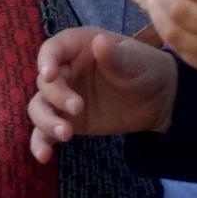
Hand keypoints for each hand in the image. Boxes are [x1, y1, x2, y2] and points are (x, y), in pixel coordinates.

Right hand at [27, 27, 177, 163]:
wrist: (157, 100)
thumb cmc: (145, 68)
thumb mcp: (135, 61)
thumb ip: (116, 55)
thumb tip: (99, 42)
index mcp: (78, 47)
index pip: (53, 49)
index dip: (46, 60)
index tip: (49, 75)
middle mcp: (65, 70)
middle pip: (44, 82)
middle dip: (55, 96)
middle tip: (79, 108)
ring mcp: (63, 97)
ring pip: (39, 107)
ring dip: (45, 120)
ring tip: (66, 134)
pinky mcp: (67, 121)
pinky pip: (45, 131)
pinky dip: (41, 142)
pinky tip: (44, 155)